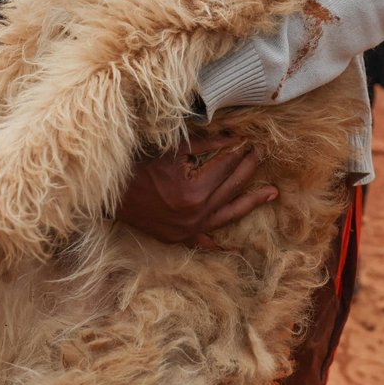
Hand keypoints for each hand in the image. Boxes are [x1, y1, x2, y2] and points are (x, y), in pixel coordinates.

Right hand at [115, 133, 277, 248]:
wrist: (111, 194)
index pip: (226, 166)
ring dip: (251, 202)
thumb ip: (206, 144)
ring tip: (272, 193)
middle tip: (261, 154)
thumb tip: (233, 138)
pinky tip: (236, 245)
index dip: (239, 151)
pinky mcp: (180, 238)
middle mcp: (196, 213)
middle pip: (231, 187)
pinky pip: (206, 242)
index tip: (249, 140)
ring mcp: (189, 229)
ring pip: (229, 214)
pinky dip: (220, 242)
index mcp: (194, 190)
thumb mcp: (173, 150)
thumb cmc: (139, 166)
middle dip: (248, 168)